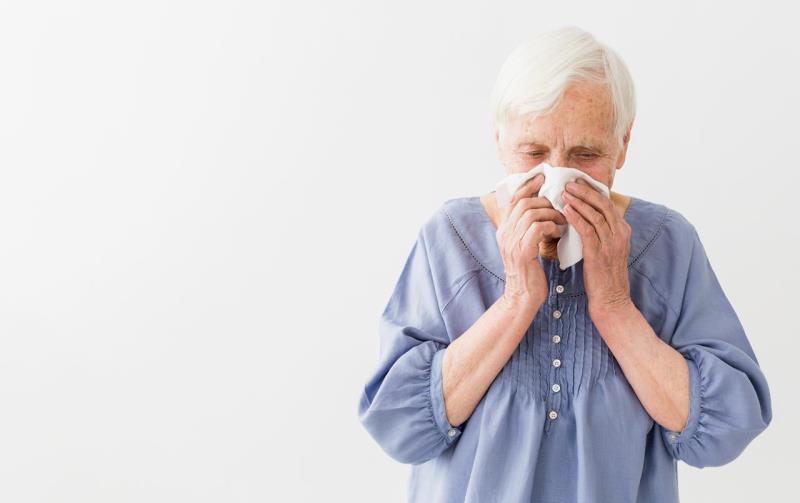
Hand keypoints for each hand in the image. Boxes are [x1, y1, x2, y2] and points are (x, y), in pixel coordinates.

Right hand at [496, 173, 565, 309]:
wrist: (523, 297)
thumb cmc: (529, 272)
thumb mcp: (525, 245)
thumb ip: (529, 228)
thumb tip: (543, 208)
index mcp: (504, 229)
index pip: (513, 198)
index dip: (528, 185)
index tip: (542, 177)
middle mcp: (504, 233)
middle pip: (523, 202)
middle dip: (544, 199)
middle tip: (560, 204)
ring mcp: (511, 242)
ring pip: (531, 212)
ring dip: (551, 213)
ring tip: (562, 220)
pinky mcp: (522, 251)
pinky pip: (538, 228)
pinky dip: (551, 226)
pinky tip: (559, 232)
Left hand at [561, 178, 632, 315]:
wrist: (611, 300)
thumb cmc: (604, 276)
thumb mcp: (607, 250)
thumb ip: (600, 233)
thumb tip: (585, 217)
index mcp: (622, 231)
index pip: (607, 204)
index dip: (592, 191)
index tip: (578, 183)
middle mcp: (620, 234)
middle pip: (602, 204)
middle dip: (585, 191)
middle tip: (569, 182)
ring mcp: (611, 243)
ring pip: (595, 214)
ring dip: (578, 201)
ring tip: (564, 192)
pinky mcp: (599, 252)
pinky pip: (587, 229)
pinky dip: (576, 217)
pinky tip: (565, 210)